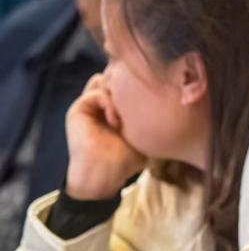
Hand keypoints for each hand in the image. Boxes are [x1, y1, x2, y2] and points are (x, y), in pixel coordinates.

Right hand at [65, 74, 145, 199]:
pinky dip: (108, 103)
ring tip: (126, 111)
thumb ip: (149, 115)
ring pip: (104, 80)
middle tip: (138, 97)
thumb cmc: (127, 159)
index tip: (151, 91)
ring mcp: (90, 106)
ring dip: (117, 91)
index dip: (137, 83)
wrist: (105, 174)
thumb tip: (168, 99)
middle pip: (114, 76)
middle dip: (126, 83)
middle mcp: (102, 104)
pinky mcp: (78, 110)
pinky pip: (96, 93)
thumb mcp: (143, 134)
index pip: (126, 83)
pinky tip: (115, 121)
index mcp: (117, 109)